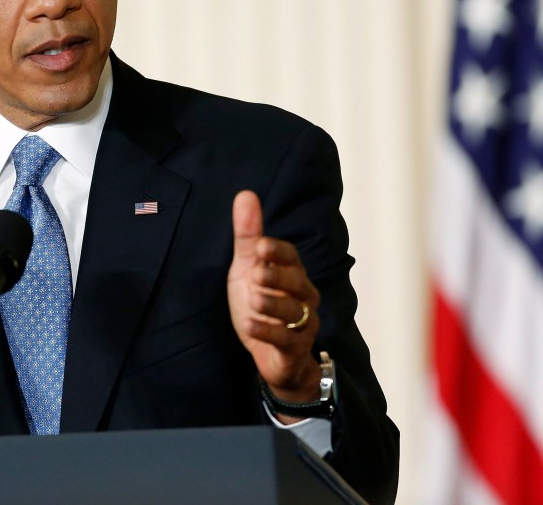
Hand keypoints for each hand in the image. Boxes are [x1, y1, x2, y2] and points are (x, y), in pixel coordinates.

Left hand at [228, 190, 320, 415]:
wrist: (270, 353)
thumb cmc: (260, 302)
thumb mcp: (247, 267)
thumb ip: (248, 235)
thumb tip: (245, 194)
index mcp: (292, 272)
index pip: (291, 256)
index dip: (278, 252)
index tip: (260, 246)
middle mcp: (303, 295)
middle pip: (297, 282)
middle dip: (278, 277)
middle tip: (256, 273)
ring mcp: (303, 322)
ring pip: (294, 312)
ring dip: (273, 305)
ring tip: (253, 300)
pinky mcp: (295, 348)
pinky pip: (285, 340)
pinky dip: (267, 332)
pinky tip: (250, 325)